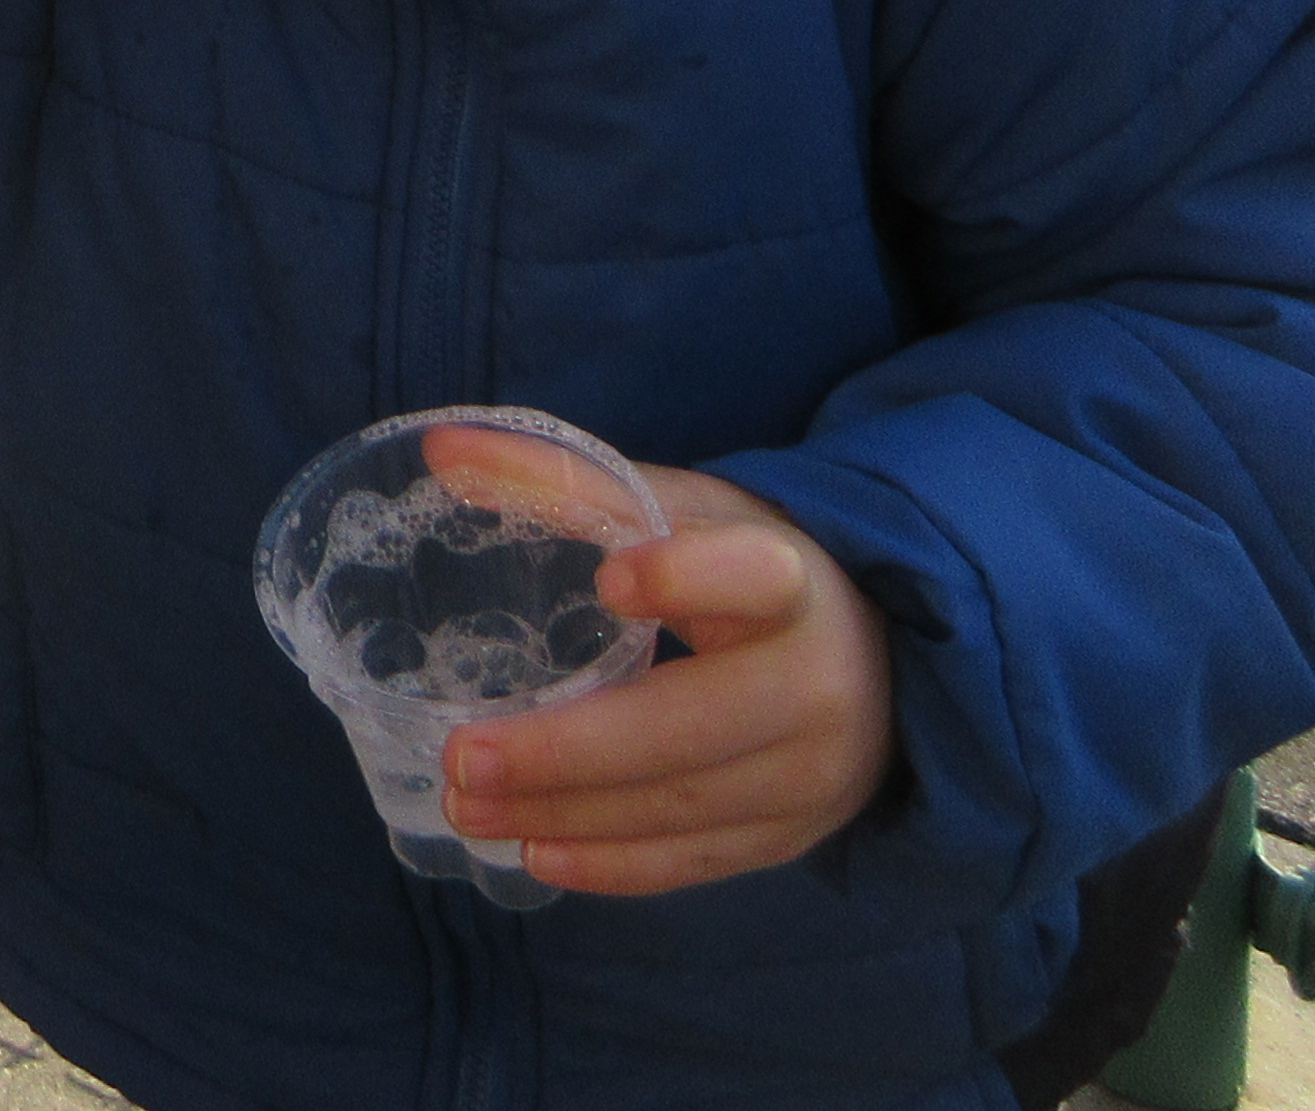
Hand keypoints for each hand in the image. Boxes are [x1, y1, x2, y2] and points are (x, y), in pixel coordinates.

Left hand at [439, 466, 894, 896]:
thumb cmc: (749, 573)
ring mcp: (808, 776)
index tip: (610, 579)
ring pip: (677, 806)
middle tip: (462, 754)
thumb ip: (570, 482)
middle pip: (687, 727)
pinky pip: (693, 862)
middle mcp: (814, 688)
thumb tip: (442, 449)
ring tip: (465, 804)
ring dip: (564, 814)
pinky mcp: (789, 837)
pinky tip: (535, 853)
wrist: (873, 665)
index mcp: (795, 584)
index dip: (688, 577)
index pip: (754, 576)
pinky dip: (611, 864)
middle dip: (567, 749)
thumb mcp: (681, 511)